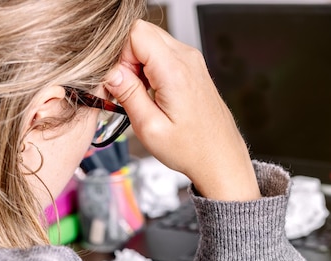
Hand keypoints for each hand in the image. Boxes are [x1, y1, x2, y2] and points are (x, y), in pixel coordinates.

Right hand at [104, 20, 259, 200]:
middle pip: (142, 32)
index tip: (122, 82)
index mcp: (175, 70)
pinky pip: (163, 53)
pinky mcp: (192, 66)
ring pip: (151, 41)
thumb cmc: (190, 149)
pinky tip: (154, 94)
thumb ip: (128, 94)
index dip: (121, 55)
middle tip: (129, 90)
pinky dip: (150, 68)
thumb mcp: (150, 128)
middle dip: (127, 58)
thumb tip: (110, 71)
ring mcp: (192, 60)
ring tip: (143, 95)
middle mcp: (187, 58)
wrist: (220, 157)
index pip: (135, 33)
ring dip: (138, 64)